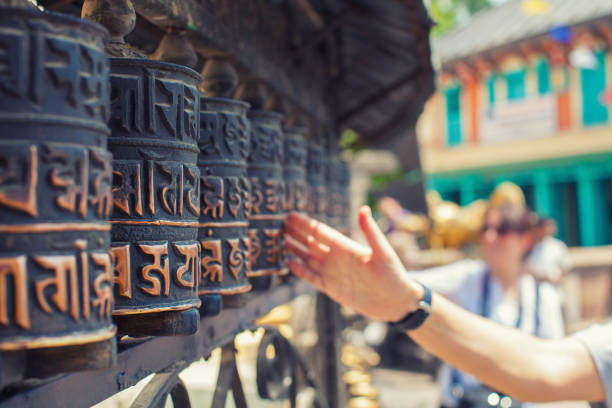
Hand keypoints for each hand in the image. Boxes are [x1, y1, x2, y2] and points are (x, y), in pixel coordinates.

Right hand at [284, 206, 423, 321]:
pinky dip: (301, 271)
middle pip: (311, 243)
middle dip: (296, 233)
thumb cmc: (394, 275)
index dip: (306, 224)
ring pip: (308, 258)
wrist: (396, 302)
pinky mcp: (331, 288)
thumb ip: (371, 232)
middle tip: (279, 224)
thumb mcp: (383, 252)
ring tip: (279, 241)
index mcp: (347, 247)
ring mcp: (333, 272)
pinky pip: (312, 277)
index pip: (321, 232)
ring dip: (295, 249)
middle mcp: (337, 258)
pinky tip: (289, 263)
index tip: (290, 215)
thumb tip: (364, 208)